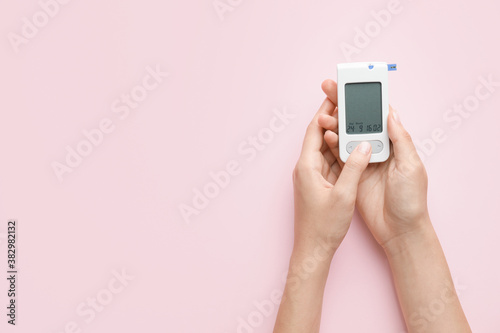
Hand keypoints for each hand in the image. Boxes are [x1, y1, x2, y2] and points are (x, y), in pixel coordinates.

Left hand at [292, 81, 371, 257]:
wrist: (314, 249)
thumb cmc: (324, 226)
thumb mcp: (345, 195)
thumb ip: (354, 167)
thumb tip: (364, 145)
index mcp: (306, 167)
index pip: (314, 130)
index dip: (325, 112)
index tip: (335, 97)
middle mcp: (305, 169)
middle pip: (318, 137)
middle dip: (333, 121)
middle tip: (347, 105)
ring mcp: (310, 177)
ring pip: (324, 150)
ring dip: (337, 137)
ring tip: (353, 122)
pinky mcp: (316, 185)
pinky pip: (327, 163)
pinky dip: (338, 154)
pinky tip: (352, 149)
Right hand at [319, 79, 430, 251]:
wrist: (399, 231)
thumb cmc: (411, 200)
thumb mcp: (411, 166)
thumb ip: (400, 139)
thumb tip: (391, 112)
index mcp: (395, 145)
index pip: (378, 116)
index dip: (364, 100)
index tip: (351, 87)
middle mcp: (377, 150)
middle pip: (358, 123)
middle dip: (343, 106)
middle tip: (329, 91)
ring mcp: (362, 162)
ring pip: (345, 137)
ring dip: (334, 125)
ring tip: (324, 116)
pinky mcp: (351, 175)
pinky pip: (339, 156)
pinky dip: (331, 145)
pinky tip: (325, 135)